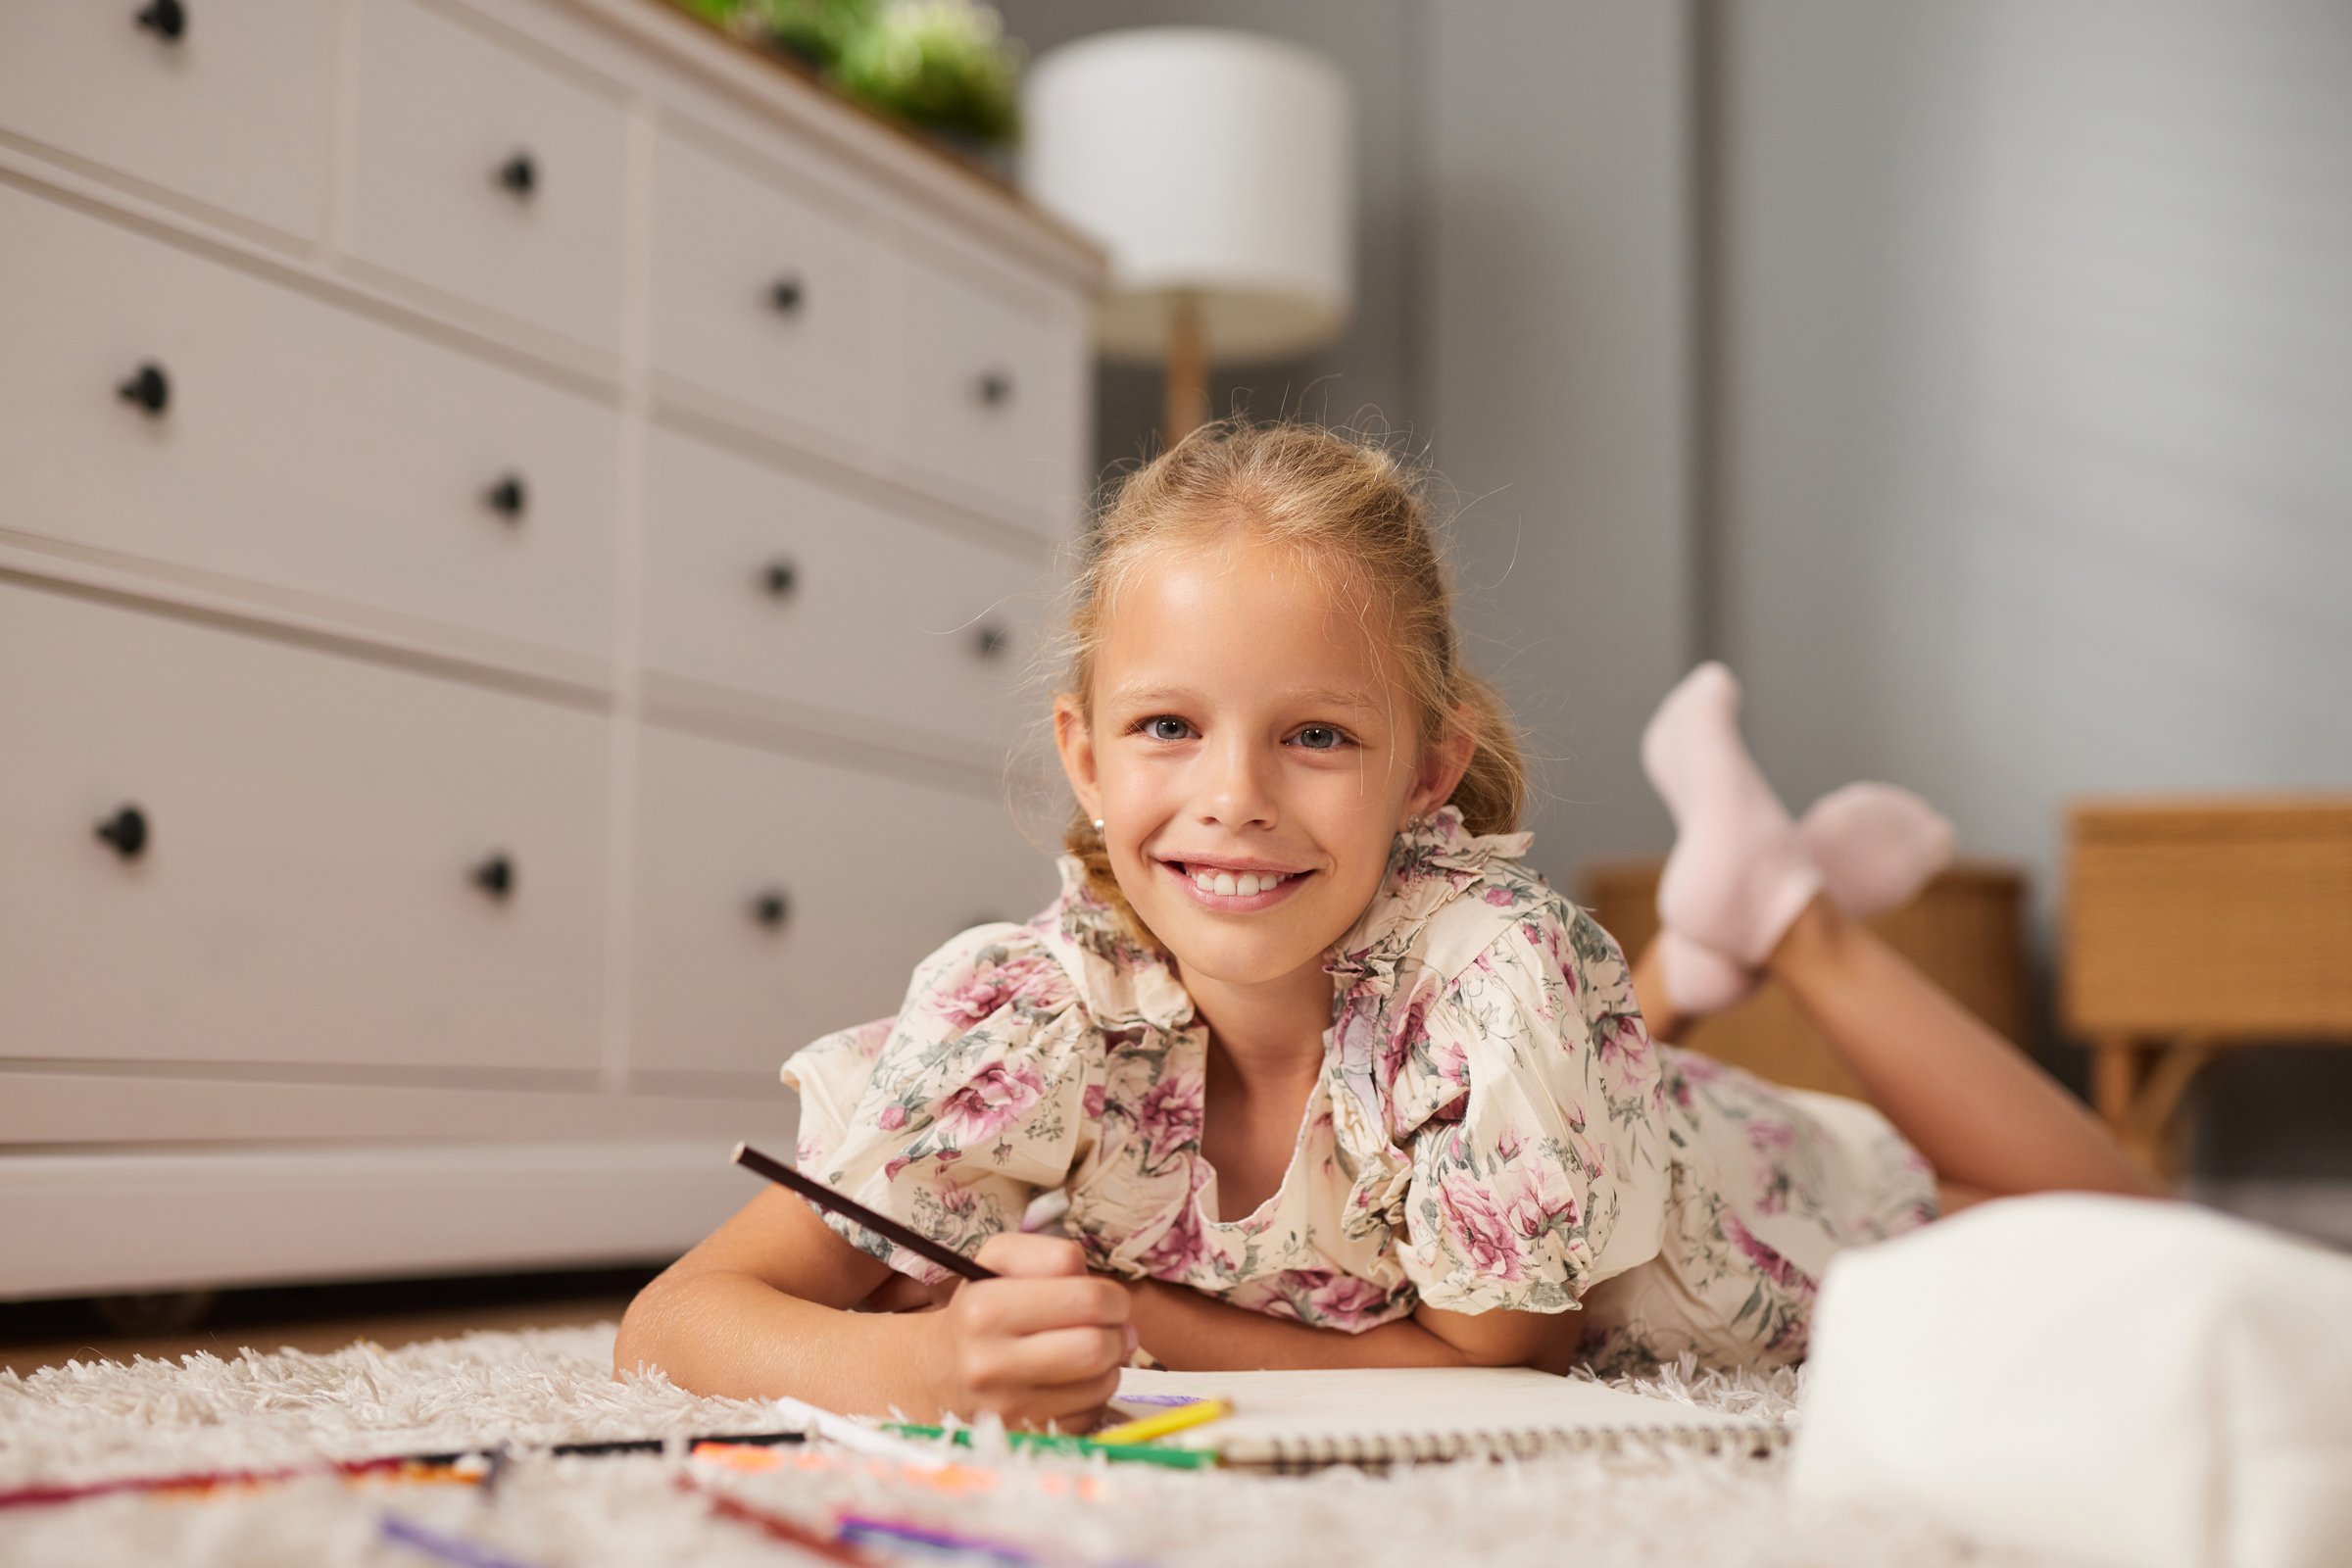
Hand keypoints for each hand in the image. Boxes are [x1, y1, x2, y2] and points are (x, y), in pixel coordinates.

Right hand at [917, 1233, 1135, 1428]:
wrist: (935, 1373)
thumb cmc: (980, 1310)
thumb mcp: (999, 1261)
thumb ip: (1052, 1255)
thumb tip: (1109, 1299)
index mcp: (984, 1309)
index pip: (1087, 1298)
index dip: (1112, 1295)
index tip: (1107, 1298)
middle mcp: (989, 1363)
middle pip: (1097, 1345)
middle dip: (1118, 1331)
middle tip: (1110, 1325)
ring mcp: (1007, 1408)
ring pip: (1101, 1382)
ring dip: (1109, 1363)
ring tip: (1090, 1350)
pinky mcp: (1024, 1436)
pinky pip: (1092, 1412)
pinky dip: (1094, 1394)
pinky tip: (1073, 1380)